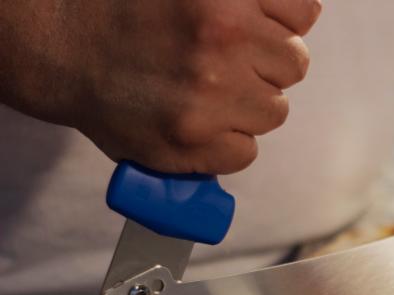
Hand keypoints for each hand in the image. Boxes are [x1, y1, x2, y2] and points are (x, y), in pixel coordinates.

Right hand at [0, 0, 320, 173]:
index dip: (283, 24)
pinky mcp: (192, 144)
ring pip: (274, 112)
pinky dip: (226, 144)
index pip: (303, 14)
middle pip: (294, 65)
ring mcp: (208, 98)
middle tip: (225, 65)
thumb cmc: (125, 11)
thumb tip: (302, 17)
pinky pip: (246, 153)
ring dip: (248, 107)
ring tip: (206, 94)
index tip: (260, 31)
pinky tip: (197, 124)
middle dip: (266, 66)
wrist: (62, 47)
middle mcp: (221, 43)